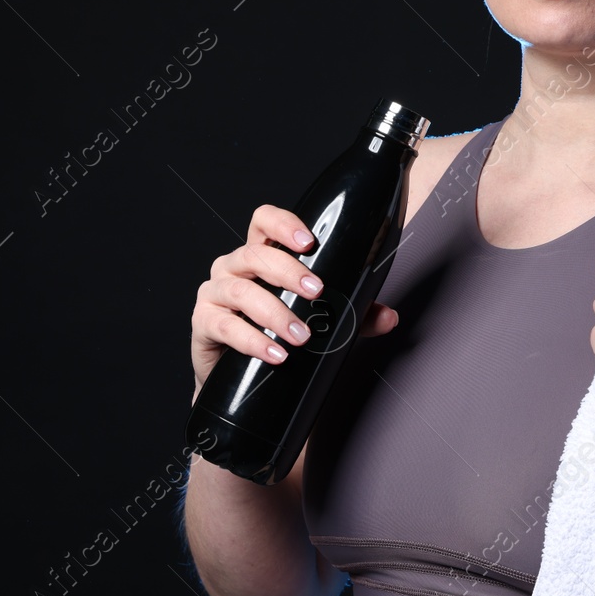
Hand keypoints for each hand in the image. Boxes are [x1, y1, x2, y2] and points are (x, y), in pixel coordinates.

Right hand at [191, 203, 399, 399]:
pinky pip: (224, 326)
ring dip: (274, 312)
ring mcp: (215, 292)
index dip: (283, 224)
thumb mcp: (318, 318)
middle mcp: (233, 267)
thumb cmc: (275, 331)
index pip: (263, 222)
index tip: (309, 240)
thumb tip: (390, 318)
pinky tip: (274, 353)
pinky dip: (252, 340)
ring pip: (241, 291)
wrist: (235, 373)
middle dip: (289, 271)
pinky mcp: (204, 322)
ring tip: (300, 336)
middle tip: (317, 292)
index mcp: (260, 255)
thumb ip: (354, 315)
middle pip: (256, 254)